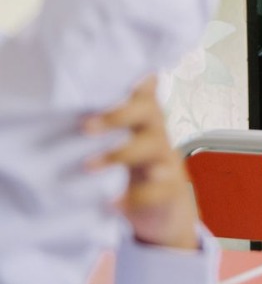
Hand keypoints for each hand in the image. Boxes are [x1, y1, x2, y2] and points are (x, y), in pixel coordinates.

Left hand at [84, 77, 198, 250]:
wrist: (162, 202)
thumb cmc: (130, 164)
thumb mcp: (118, 139)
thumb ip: (99, 121)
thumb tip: (69, 108)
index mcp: (142, 116)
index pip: (142, 90)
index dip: (136, 80)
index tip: (116, 80)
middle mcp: (156, 132)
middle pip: (148, 111)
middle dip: (117, 116)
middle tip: (85, 126)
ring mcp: (166, 159)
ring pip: (152, 146)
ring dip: (120, 154)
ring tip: (89, 166)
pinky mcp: (169, 188)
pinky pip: (155, 189)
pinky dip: (133, 197)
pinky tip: (113, 203)